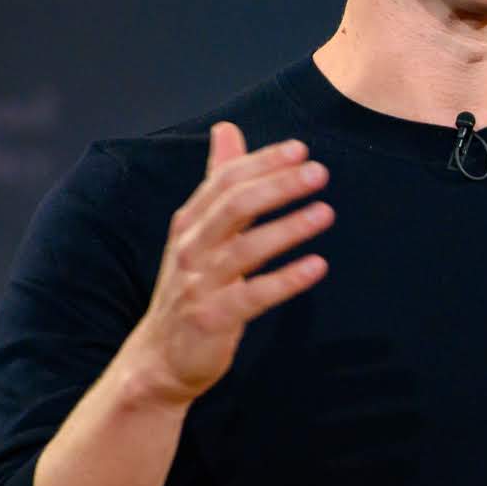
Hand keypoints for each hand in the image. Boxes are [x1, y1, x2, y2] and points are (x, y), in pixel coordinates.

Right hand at [123, 122, 332, 407]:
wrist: (160, 358)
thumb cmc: (191, 286)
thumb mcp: (199, 229)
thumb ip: (218, 180)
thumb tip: (227, 128)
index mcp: (190, 221)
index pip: (225, 181)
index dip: (262, 162)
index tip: (300, 148)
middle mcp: (191, 247)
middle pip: (234, 206)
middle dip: (278, 186)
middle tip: (319, 173)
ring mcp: (200, 283)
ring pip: (246, 248)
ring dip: (289, 227)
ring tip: (325, 212)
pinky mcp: (213, 318)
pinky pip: (254, 295)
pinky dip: (287, 279)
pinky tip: (318, 265)